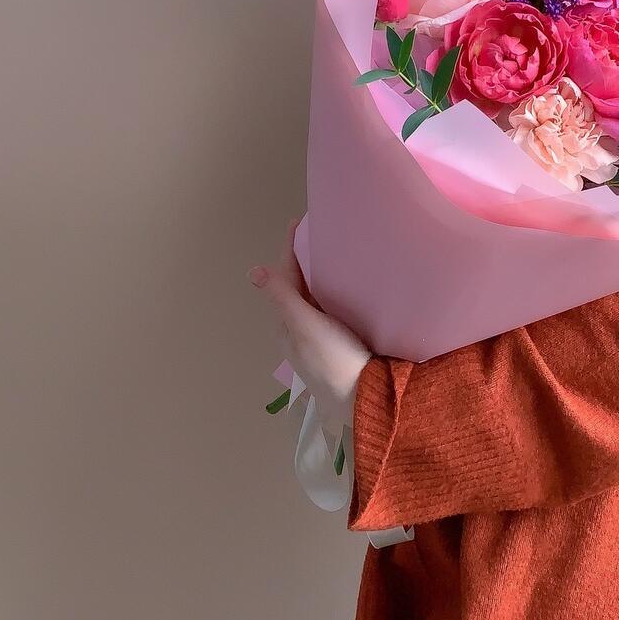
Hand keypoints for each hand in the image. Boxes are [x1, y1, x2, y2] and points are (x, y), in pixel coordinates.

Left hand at [248, 217, 371, 430]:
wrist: (365, 397)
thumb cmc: (333, 358)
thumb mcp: (305, 325)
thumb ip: (282, 297)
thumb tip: (253, 271)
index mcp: (289, 325)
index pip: (286, 279)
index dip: (290, 250)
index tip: (299, 222)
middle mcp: (301, 333)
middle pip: (299, 288)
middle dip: (306, 262)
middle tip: (322, 234)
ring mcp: (322, 341)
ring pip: (316, 302)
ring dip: (321, 278)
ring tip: (336, 255)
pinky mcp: (344, 346)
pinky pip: (334, 312)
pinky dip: (336, 295)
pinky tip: (351, 291)